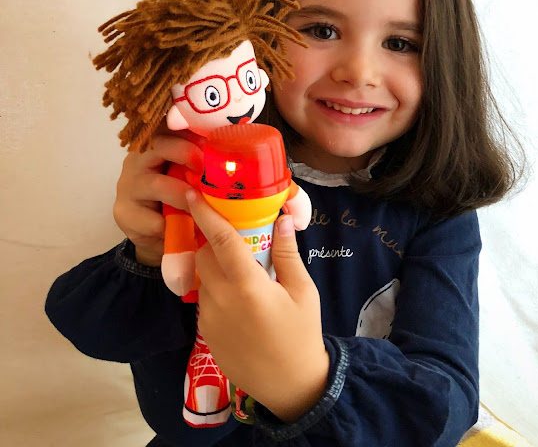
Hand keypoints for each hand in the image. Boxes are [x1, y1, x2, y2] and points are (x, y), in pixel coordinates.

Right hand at [113, 122, 203, 265]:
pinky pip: (150, 218)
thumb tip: (242, 144)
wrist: (155, 232)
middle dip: (186, 152)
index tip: (213, 137)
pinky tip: (182, 228)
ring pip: (157, 184)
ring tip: (201, 204)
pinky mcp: (124, 213)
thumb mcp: (189, 174)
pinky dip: (170, 224)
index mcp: (156, 144)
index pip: (169, 125)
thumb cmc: (179, 196)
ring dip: (184, 195)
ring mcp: (128, 185)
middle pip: (159, 144)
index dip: (190, 128)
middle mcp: (138, 159)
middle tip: (207, 167)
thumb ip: (204, 160)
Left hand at [188, 190, 328, 421]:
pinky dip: (216, 290)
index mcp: (246, 286)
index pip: (219, 240)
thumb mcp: (303, 291)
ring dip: (215, 267)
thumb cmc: (301, 334)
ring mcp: (209, 319)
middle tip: (234, 238)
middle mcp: (220, 300)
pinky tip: (239, 300)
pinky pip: (205, 300)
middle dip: (212, 241)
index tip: (193, 193)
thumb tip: (282, 220)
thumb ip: (287, 254)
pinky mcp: (206, 334)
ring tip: (242, 273)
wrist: (290, 386)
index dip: (205, 214)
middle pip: (204, 256)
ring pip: (203, 279)